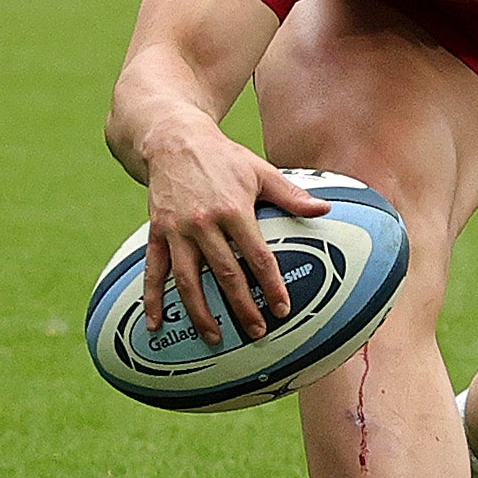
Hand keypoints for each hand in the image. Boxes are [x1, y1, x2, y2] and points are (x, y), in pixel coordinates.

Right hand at [137, 127, 327, 344]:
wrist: (173, 140)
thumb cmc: (223, 157)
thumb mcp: (260, 170)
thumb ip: (291, 195)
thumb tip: (324, 210)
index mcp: (234, 210)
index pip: (257, 256)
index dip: (271, 285)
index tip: (282, 308)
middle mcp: (204, 223)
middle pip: (225, 274)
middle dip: (242, 307)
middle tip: (257, 332)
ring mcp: (177, 230)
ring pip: (189, 280)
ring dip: (201, 312)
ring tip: (215, 337)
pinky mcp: (157, 233)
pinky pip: (154, 271)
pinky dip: (152, 299)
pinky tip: (156, 325)